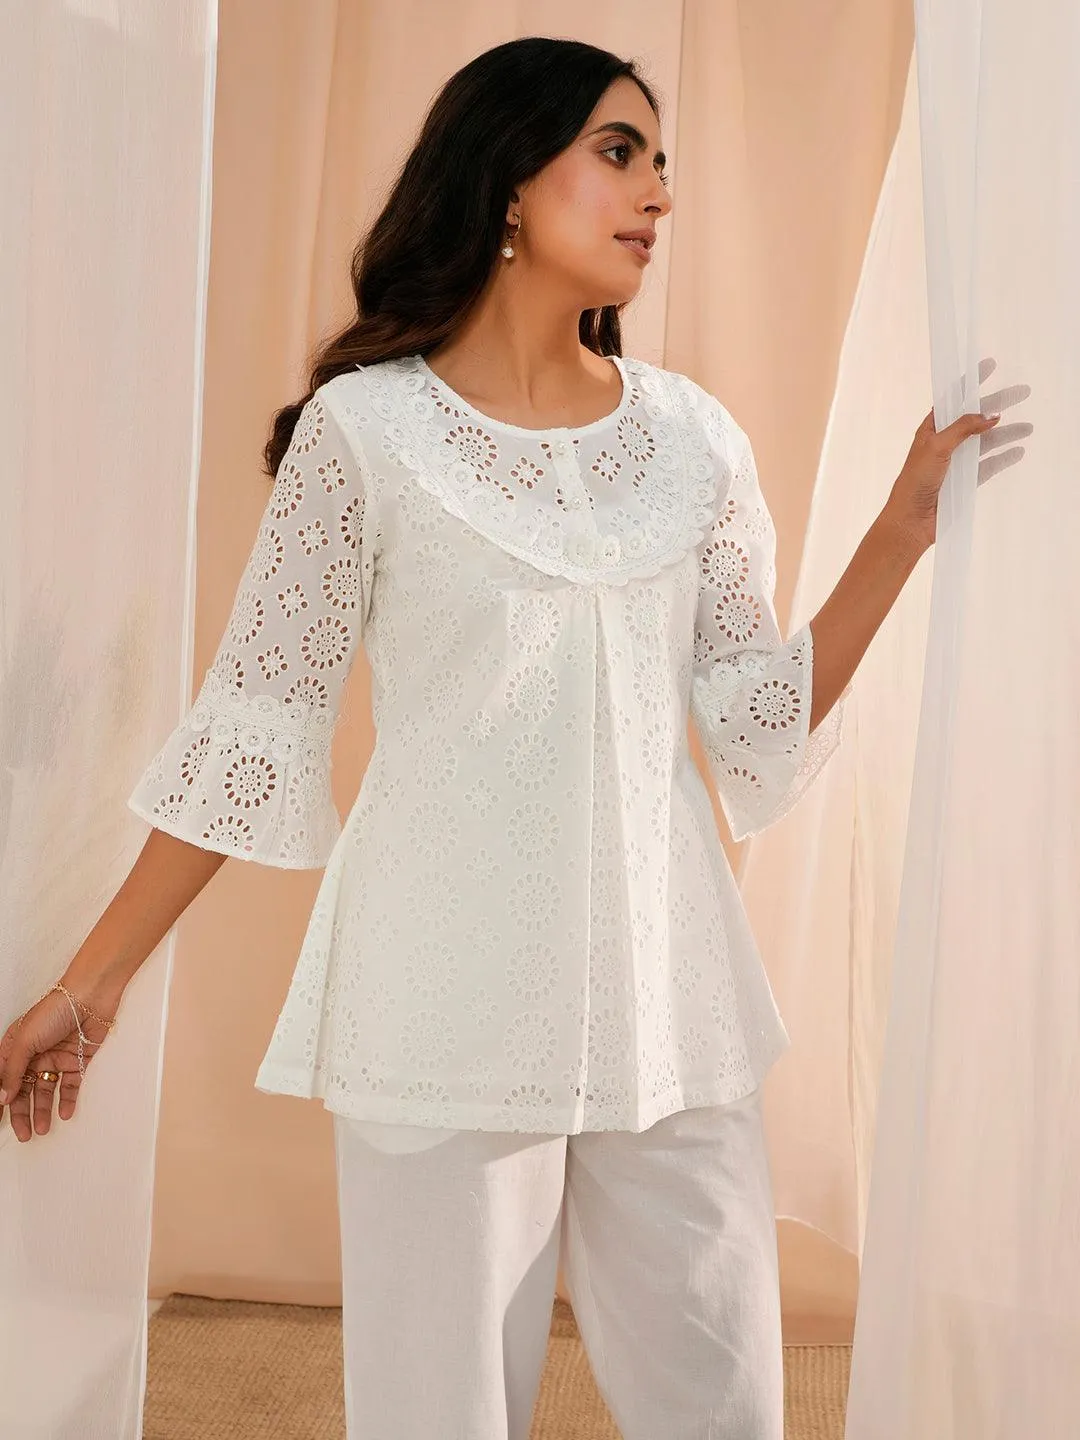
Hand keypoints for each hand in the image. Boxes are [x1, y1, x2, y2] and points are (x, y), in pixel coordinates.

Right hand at [0, 979, 119, 1142]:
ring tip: (43, 1129)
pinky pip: (71, 1085)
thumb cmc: (53, 1010)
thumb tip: (3, 1098)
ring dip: (43, 1110)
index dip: (1, 1100)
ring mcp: (56, 1058)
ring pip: (46, 1090)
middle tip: (25, 1134)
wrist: (90, 996)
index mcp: (15, 1047)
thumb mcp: (24, 1041)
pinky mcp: (78, 1059)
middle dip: (23, 1113)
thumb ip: (12, 1071)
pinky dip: (67, 1100)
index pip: (3, 1080)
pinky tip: (64, 1113)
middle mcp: (34, 1054)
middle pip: (24, 1090)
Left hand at [883, 357, 1032, 553]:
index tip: (989, 365)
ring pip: (986, 442)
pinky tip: (1017, 451)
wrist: (910, 521)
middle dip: (999, 404)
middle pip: (976, 418)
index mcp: (932, 429)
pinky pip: (988, 465)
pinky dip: (1002, 457)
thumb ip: (963, 428)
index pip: (953, 399)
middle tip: (1022, 392)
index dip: (971, 382)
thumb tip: (991, 415)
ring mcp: (955, 462)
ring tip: (1028, 428)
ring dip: (1006, 433)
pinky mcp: (964, 481)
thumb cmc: (915, 480)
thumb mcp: (936, 446)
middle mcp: (944, 442)